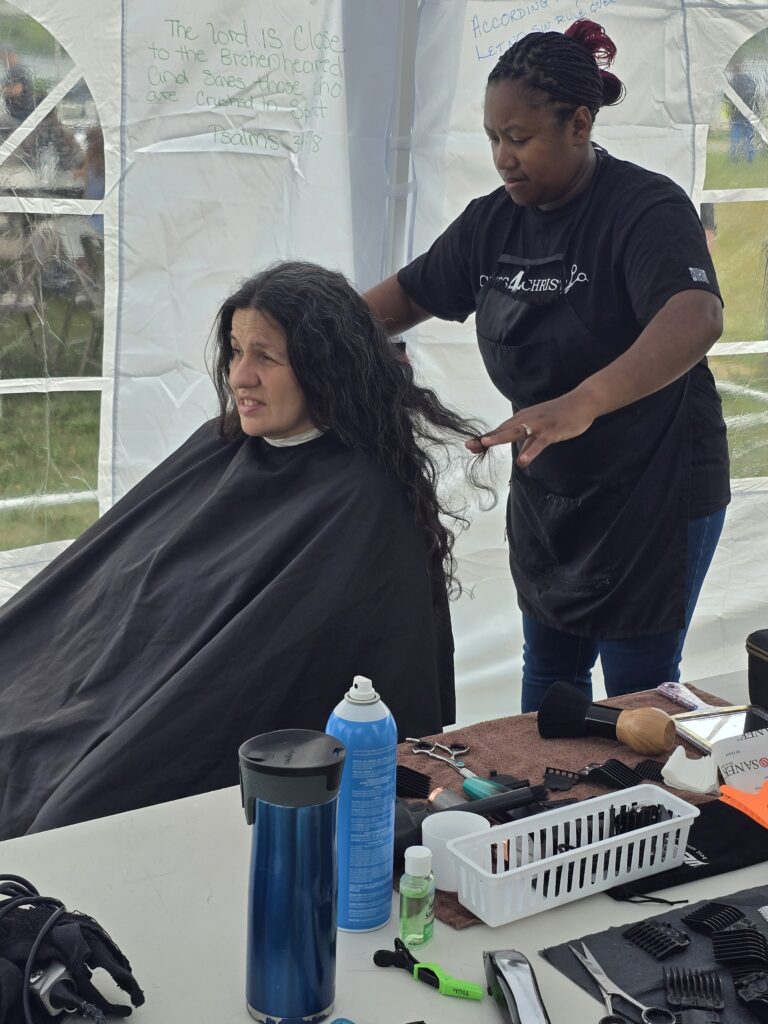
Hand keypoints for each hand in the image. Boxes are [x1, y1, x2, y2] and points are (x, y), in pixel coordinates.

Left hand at [465, 391, 597, 465]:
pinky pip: (538, 443)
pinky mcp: (551, 431)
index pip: (501, 429)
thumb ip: (528, 439)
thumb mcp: (540, 426)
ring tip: (486, 443)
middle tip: (470, 445)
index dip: (486, 437)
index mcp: (523, 418)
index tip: (470, 445)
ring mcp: (538, 425)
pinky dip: (530, 451)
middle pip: (503, 430)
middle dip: (486, 438)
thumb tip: (520, 454)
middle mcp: (527, 419)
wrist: (582, 402)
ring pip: (516, 432)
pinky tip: (522, 461)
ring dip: (500, 437)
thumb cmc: (560, 414)